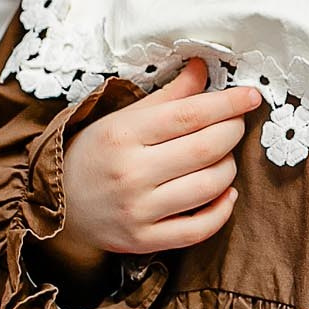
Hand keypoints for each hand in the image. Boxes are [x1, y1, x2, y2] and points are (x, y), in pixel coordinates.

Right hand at [60, 60, 258, 258]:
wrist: (57, 203)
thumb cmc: (95, 154)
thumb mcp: (124, 117)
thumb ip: (169, 96)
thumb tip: (204, 68)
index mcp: (124, 135)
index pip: (190, 114)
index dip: (228, 104)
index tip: (251, 96)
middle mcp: (131, 174)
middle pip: (206, 148)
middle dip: (232, 131)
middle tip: (235, 124)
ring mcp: (138, 211)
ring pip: (210, 186)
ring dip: (229, 167)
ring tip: (222, 157)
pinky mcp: (144, 241)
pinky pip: (199, 229)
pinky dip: (222, 209)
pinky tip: (224, 193)